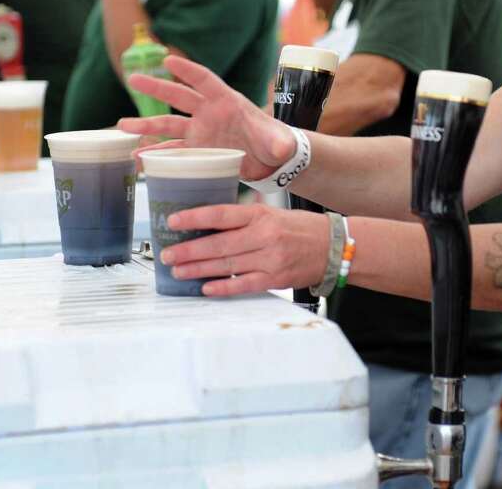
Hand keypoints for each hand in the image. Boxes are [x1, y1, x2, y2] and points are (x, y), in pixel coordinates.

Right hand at [118, 55, 296, 180]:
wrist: (270, 161)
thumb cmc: (275, 142)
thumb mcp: (278, 141)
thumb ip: (278, 141)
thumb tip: (282, 147)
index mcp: (227, 101)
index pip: (205, 80)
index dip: (188, 70)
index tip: (168, 60)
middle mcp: (209, 113)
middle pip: (178, 96)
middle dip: (156, 87)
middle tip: (133, 79)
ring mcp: (200, 131)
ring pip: (169, 125)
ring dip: (147, 125)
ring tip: (123, 126)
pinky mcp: (197, 150)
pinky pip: (172, 151)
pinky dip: (155, 154)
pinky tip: (138, 158)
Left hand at [158, 204, 327, 296]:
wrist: (334, 246)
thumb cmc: (299, 228)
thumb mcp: (271, 214)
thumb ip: (243, 219)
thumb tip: (207, 225)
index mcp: (260, 215)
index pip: (221, 214)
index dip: (195, 218)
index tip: (173, 221)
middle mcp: (264, 236)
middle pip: (219, 243)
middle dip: (189, 250)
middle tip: (167, 254)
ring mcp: (270, 259)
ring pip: (227, 265)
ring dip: (199, 269)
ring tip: (179, 271)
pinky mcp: (276, 279)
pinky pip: (244, 284)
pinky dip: (223, 287)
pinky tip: (206, 288)